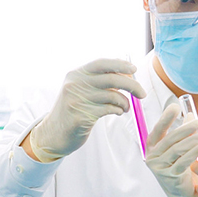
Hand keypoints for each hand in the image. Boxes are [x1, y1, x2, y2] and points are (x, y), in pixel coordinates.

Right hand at [29, 58, 145, 161]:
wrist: (55, 132)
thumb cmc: (75, 109)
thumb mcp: (82, 89)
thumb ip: (100, 80)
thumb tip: (127, 72)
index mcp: (76, 74)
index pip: (101, 63)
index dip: (120, 65)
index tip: (134, 70)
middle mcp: (74, 85)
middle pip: (112, 79)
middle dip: (132, 86)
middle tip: (142, 94)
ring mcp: (76, 100)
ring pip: (113, 96)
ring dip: (125, 102)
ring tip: (125, 107)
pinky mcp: (80, 116)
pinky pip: (109, 110)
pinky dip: (118, 110)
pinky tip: (117, 112)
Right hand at [145, 103, 197, 196]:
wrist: (182, 194)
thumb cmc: (180, 169)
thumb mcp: (180, 149)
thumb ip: (183, 133)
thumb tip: (190, 115)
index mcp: (152, 148)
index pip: (157, 130)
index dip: (165, 118)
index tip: (175, 106)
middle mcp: (152, 157)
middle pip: (169, 139)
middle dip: (185, 128)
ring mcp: (160, 168)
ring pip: (177, 150)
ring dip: (193, 140)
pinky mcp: (170, 177)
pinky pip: (182, 162)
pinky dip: (192, 153)